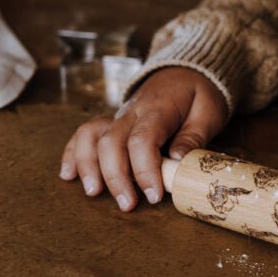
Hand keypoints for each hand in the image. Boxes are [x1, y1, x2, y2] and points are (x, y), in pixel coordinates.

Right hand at [59, 67, 227, 210]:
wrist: (186, 71)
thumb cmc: (199, 94)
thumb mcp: (209, 111)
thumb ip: (193, 136)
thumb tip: (176, 161)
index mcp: (158, 109)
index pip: (142, 140)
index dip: (145, 171)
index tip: (154, 195)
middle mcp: (132, 112)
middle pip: (111, 142)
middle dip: (115, 177)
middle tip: (127, 205)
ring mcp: (118, 116)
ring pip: (90, 136)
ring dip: (87, 165)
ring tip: (93, 192)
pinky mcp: (112, 122)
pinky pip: (85, 133)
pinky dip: (73, 153)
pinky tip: (68, 175)